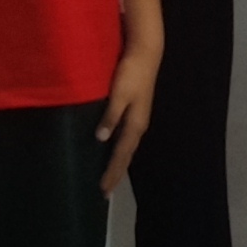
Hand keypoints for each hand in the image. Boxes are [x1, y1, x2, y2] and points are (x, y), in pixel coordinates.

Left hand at [97, 48, 159, 193]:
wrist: (146, 54)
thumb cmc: (131, 72)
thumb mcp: (119, 93)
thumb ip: (111, 115)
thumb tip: (101, 138)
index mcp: (135, 124)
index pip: (121, 155)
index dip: (112, 172)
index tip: (103, 190)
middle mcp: (138, 126)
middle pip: (126, 155)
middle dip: (116, 173)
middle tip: (106, 192)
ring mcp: (138, 119)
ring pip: (127, 148)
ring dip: (118, 163)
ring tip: (110, 176)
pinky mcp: (136, 112)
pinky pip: (126, 139)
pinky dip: (120, 150)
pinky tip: (113, 150)